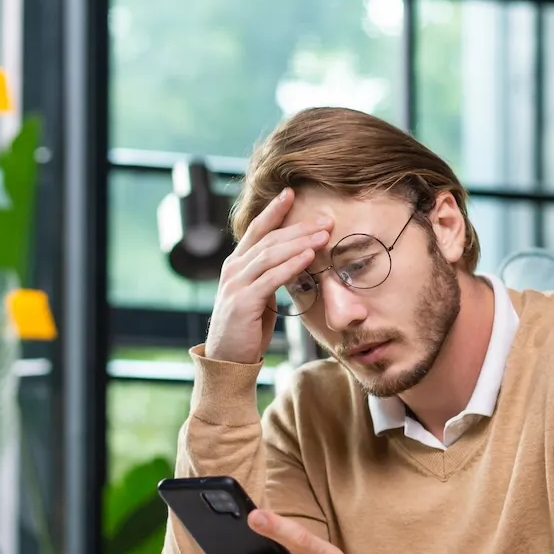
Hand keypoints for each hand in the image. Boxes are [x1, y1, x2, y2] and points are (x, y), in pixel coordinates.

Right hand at [204, 187, 332, 363]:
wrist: (228, 360)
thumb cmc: (247, 328)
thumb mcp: (258, 296)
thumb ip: (270, 276)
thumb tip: (296, 261)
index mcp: (236, 265)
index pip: (256, 230)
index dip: (273, 210)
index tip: (291, 193)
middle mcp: (233, 269)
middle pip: (269, 239)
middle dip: (299, 227)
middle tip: (325, 219)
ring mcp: (236, 285)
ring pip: (271, 255)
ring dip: (300, 242)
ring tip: (323, 234)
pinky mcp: (244, 302)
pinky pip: (271, 278)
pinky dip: (291, 265)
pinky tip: (308, 257)